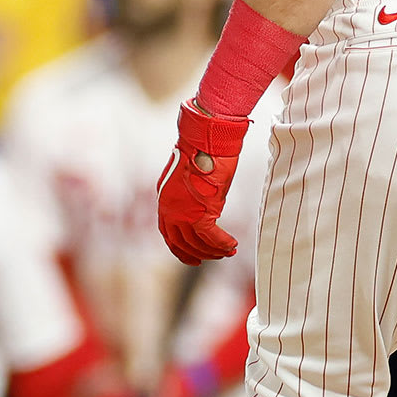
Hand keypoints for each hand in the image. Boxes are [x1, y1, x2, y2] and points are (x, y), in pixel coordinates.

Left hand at [157, 100, 247, 264]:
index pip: (167, 233)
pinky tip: (232, 245)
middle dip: (197, 254)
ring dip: (213, 251)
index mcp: (164, 199)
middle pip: (180, 242)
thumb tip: (204, 208)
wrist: (207, 139)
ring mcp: (182, 212)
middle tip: (214, 257)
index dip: (180, 249)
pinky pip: (211, 237)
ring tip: (227, 251)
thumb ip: (191, 196)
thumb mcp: (191, 178)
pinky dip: (222, 244)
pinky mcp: (199, 212)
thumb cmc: (203, 152)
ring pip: (196, 242)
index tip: (192, 257)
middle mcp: (168, 208)